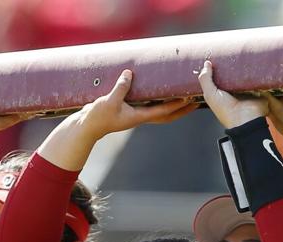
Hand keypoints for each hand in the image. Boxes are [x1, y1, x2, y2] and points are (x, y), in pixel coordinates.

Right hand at [75, 69, 193, 140]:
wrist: (87, 127)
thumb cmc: (98, 117)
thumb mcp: (109, 101)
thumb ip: (121, 88)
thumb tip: (129, 74)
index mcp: (139, 117)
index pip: (162, 111)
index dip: (176, 104)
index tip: (188, 98)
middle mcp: (140, 117)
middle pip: (167, 115)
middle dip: (182, 109)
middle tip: (196, 101)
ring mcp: (136, 115)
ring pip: (160, 112)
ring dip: (174, 107)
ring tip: (184, 97)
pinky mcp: (130, 111)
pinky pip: (149, 106)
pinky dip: (159, 101)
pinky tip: (162, 94)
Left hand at [198, 60, 267, 128]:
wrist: (245, 119)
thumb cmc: (226, 110)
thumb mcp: (210, 94)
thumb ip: (205, 79)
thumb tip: (206, 63)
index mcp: (223, 93)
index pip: (220, 78)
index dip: (218, 68)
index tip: (218, 57)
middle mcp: (235, 91)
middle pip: (233, 75)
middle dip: (232, 65)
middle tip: (232, 54)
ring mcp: (247, 90)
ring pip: (245, 75)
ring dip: (244, 67)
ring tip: (242, 56)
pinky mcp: (258, 89)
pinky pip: (257, 78)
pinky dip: (255, 71)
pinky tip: (253, 62)